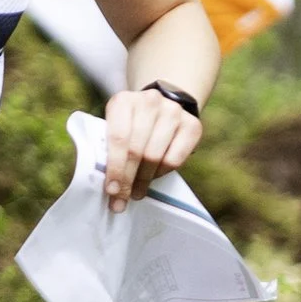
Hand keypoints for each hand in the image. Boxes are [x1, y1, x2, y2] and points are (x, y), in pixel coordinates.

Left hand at [102, 86, 201, 212]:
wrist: (161, 105)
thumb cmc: (131, 123)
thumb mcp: (115, 126)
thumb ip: (108, 148)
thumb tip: (110, 186)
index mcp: (124, 101)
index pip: (118, 138)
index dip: (115, 167)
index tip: (111, 190)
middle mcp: (150, 101)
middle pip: (137, 150)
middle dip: (127, 179)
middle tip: (121, 200)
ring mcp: (174, 111)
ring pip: (155, 156)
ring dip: (144, 179)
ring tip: (136, 192)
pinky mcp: (192, 125)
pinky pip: (175, 159)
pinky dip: (161, 173)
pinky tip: (153, 176)